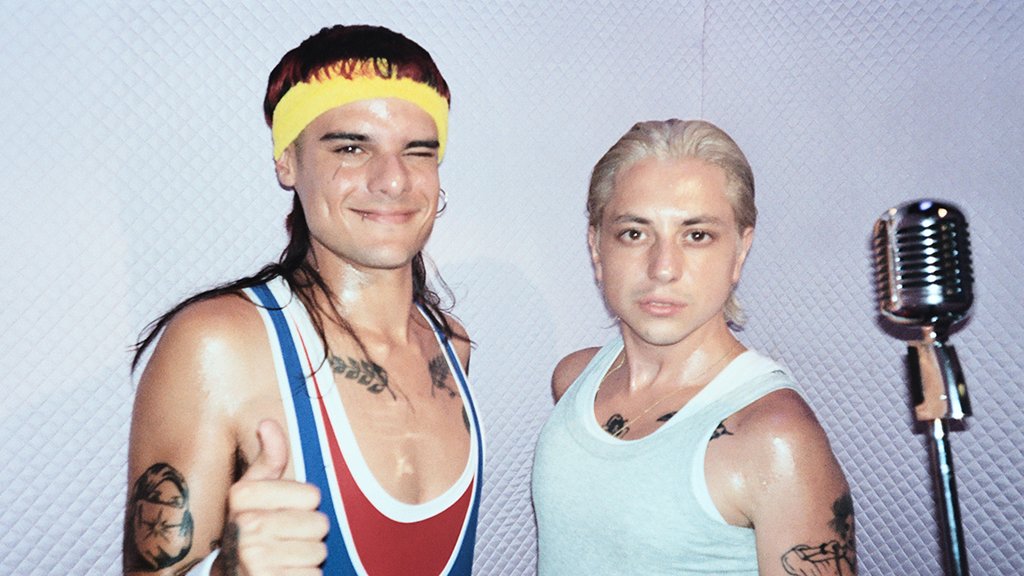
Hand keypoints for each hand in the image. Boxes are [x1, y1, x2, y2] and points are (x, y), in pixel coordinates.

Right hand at [216, 420, 328, 575]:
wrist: (231, 574)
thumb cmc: (253, 526)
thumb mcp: (255, 491)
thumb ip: (268, 458)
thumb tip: (267, 422)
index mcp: (243, 496)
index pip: (313, 495)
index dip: (304, 505)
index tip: (282, 512)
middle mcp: (244, 526)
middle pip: (319, 524)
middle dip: (309, 533)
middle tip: (286, 539)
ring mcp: (254, 559)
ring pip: (319, 552)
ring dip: (308, 557)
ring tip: (285, 557)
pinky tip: (286, 575)